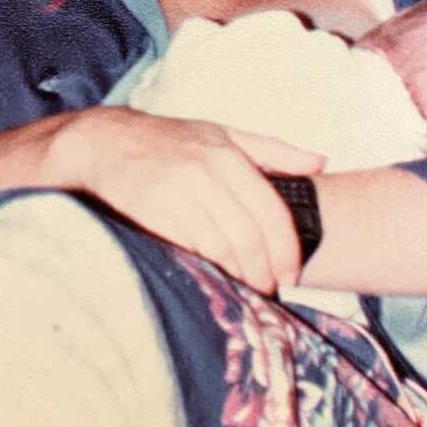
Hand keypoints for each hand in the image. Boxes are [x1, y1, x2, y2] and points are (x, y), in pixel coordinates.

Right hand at [50, 106, 323, 293]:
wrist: (105, 142)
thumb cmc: (171, 141)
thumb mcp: (223, 135)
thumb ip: (273, 151)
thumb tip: (321, 162)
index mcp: (227, 156)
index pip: (270, 212)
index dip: (285, 250)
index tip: (291, 275)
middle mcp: (203, 174)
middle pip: (247, 237)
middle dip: (264, 272)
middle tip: (269, 291)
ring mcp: (174, 195)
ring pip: (219, 249)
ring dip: (237, 277)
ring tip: (246, 291)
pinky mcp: (149, 215)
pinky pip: (187, 252)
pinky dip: (206, 271)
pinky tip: (214, 280)